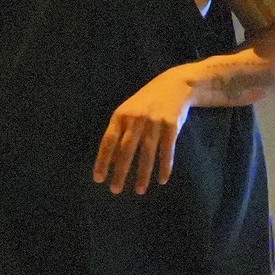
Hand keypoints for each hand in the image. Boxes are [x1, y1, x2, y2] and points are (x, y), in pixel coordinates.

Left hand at [94, 69, 195, 194]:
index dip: (102, 160)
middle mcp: (136, 118)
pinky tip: (161, 180)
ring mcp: (154, 121)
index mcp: (121, 115)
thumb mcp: (129, 111)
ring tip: (139, 190)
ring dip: (142, 174)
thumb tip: (110, 161)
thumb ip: (119, 132)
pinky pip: (167, 150)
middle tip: (115, 190)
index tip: (99, 179)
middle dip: (120, 172)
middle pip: (126, 149)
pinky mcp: (172, 125)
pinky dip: (164, 166)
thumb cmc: (146, 102)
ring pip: (147, 152)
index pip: (108, 141)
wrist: (175, 84)